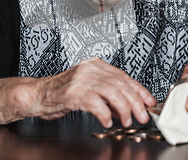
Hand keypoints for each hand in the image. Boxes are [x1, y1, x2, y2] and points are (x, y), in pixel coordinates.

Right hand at [0, 58, 156, 126]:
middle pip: (120, 84)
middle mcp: (90, 69)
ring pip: (111, 91)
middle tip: (142, 115)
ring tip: (127, 120)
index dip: (140, 91)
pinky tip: (108, 121)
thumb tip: (129, 106)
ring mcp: (80, 79)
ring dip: (123, 109)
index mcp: (97, 65)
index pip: (124, 77)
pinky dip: (105, 113)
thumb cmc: (62, 93)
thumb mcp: (90, 90)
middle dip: (135, 102)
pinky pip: (94, 102)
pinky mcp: (72, 92)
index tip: (149, 102)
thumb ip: (109, 95)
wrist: (37, 95)